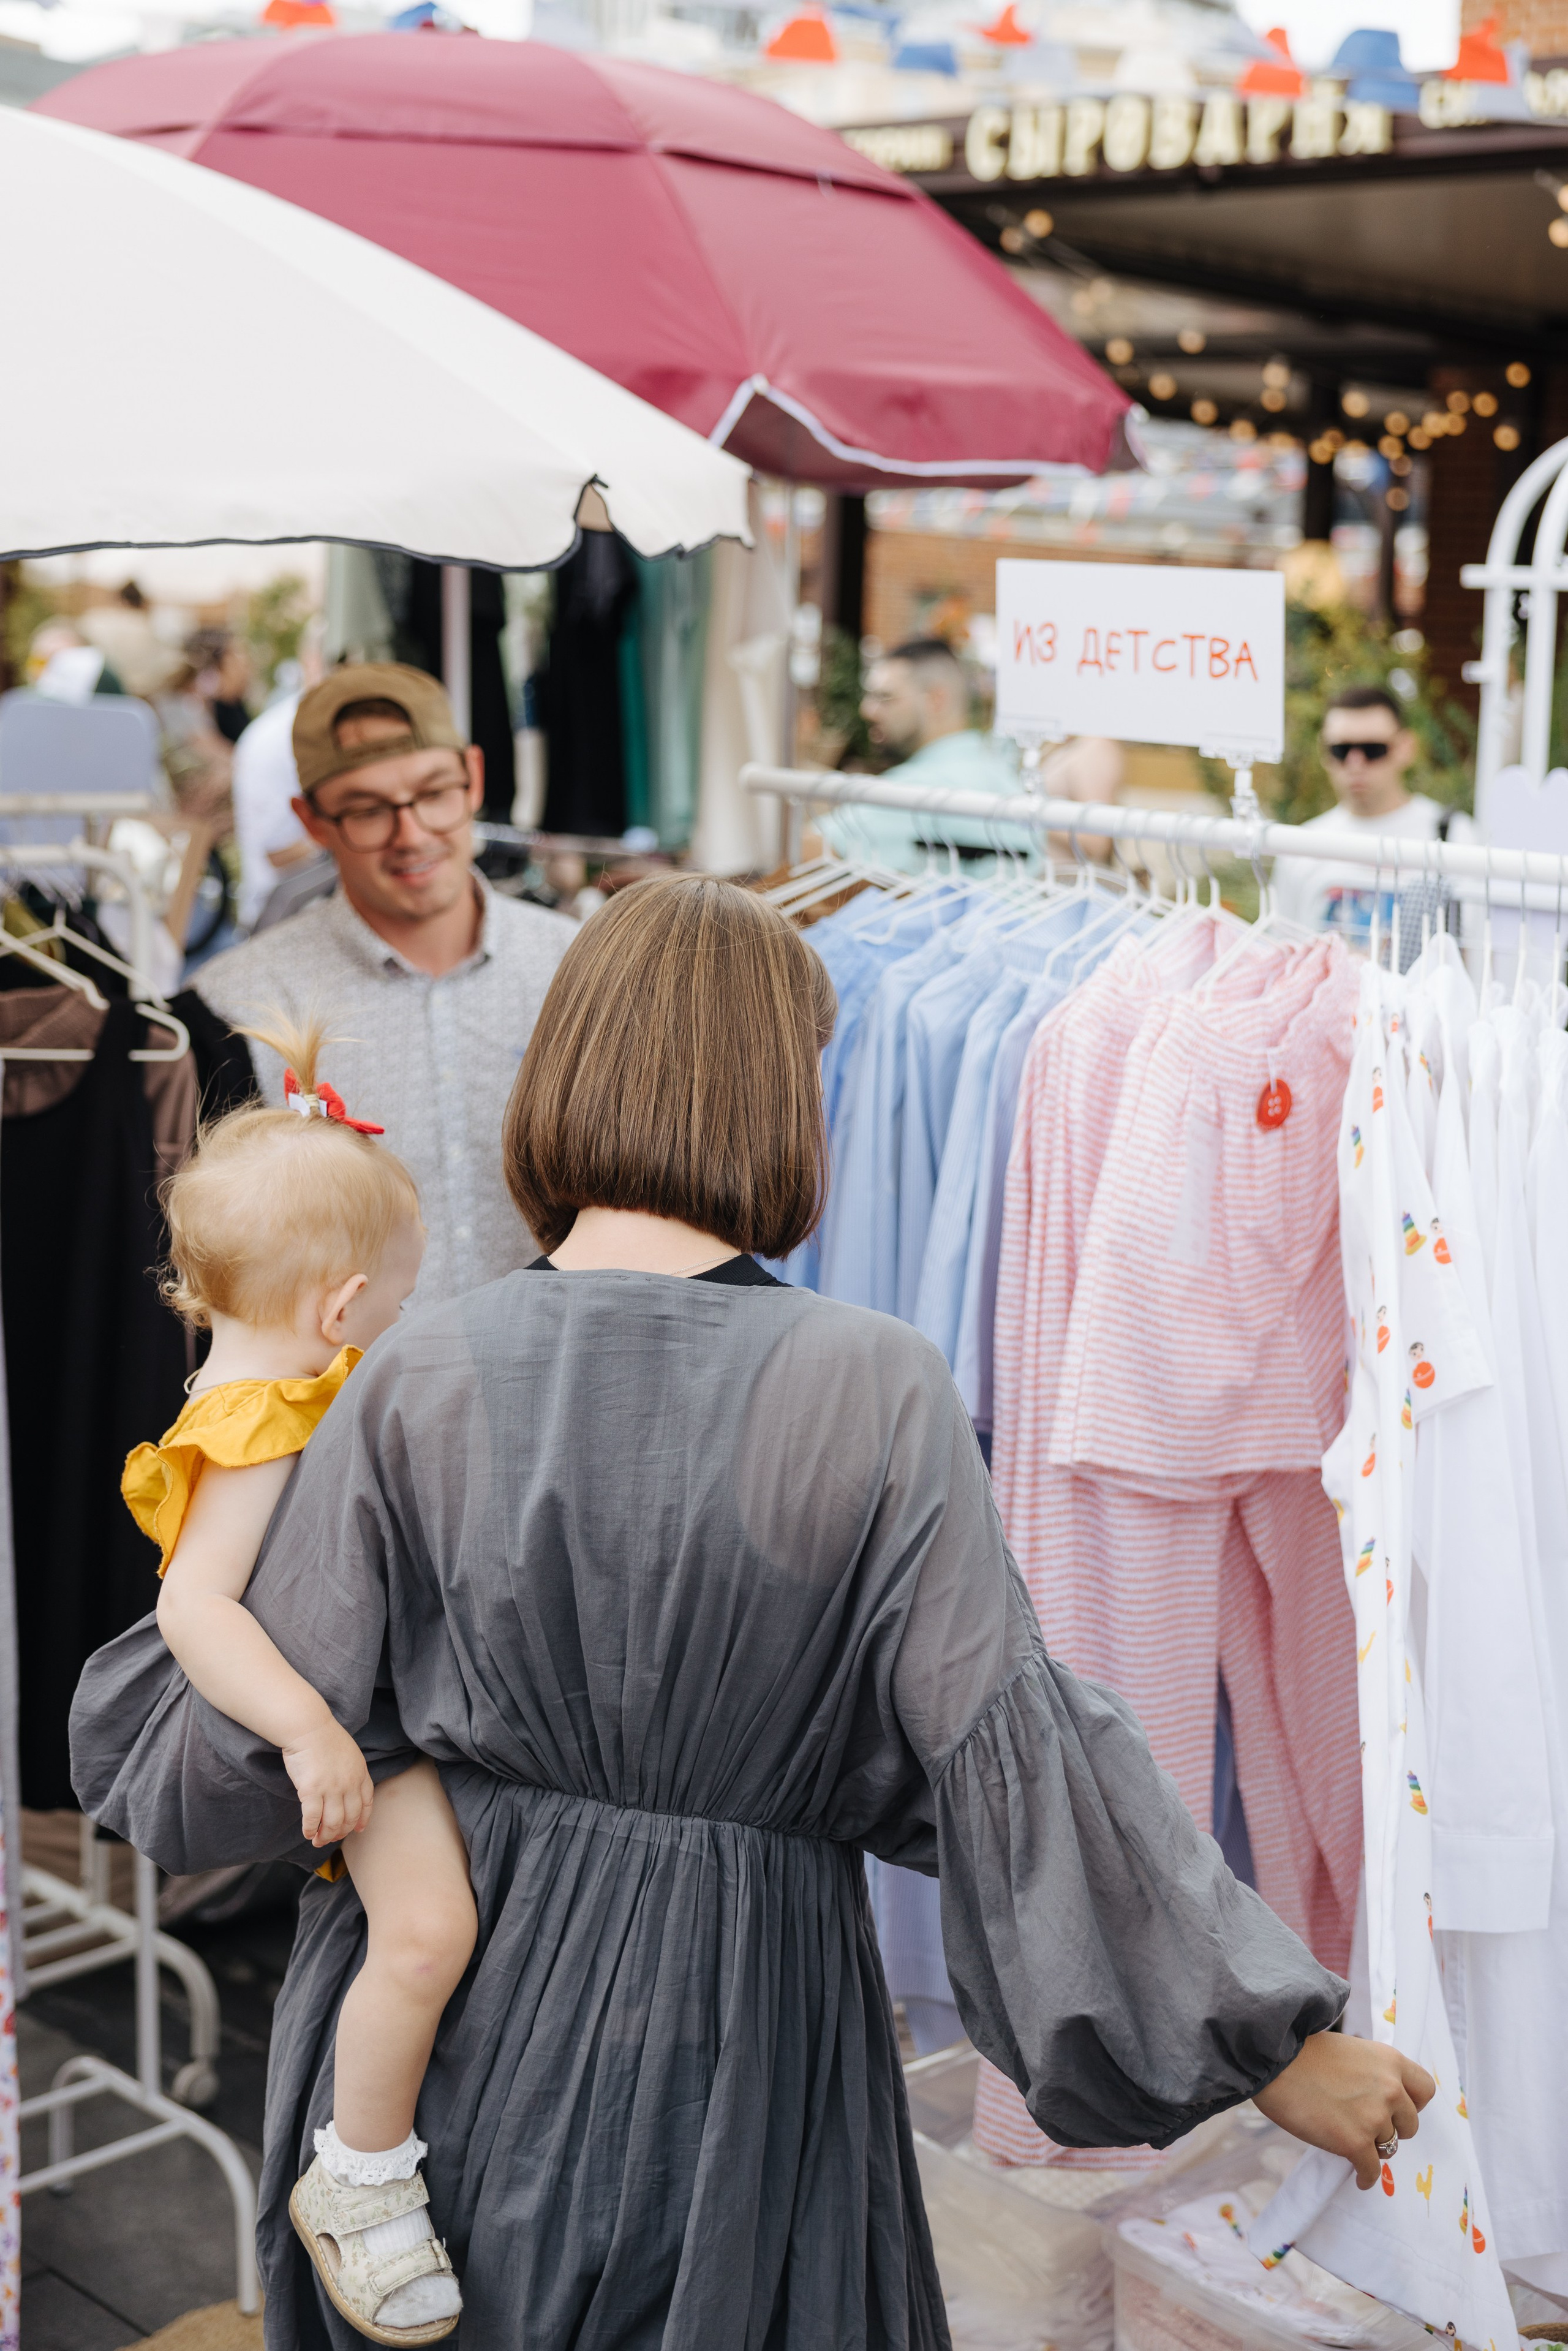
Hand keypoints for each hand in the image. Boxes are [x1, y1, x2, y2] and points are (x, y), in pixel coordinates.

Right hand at [281, 1720, 374, 1846]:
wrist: (308, 1726)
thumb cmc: (324, 1737)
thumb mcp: (350, 1753)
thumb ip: (352, 1771)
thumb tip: (348, 1789)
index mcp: (360, 1773)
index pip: (366, 1803)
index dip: (363, 1819)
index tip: (358, 1830)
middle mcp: (349, 1783)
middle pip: (350, 1817)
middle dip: (341, 1832)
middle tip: (331, 1838)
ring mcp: (331, 1788)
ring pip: (332, 1822)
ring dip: (325, 1836)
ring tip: (318, 1840)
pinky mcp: (311, 1790)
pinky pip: (312, 1818)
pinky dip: (310, 1829)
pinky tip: (307, 1832)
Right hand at [1255, 2030, 1434, 2188]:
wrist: (1274, 2062)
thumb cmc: (1304, 2054)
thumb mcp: (1352, 2051)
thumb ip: (1373, 2073)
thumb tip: (1379, 2097)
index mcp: (1391, 2061)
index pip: (1425, 2090)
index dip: (1413, 2103)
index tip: (1398, 2110)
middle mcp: (1391, 2089)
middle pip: (1409, 2125)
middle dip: (1391, 2128)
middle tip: (1368, 2127)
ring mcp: (1374, 2117)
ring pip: (1388, 2147)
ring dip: (1373, 2147)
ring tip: (1354, 2145)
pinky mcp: (1356, 2142)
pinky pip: (1372, 2170)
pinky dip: (1366, 2177)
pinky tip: (1360, 2178)